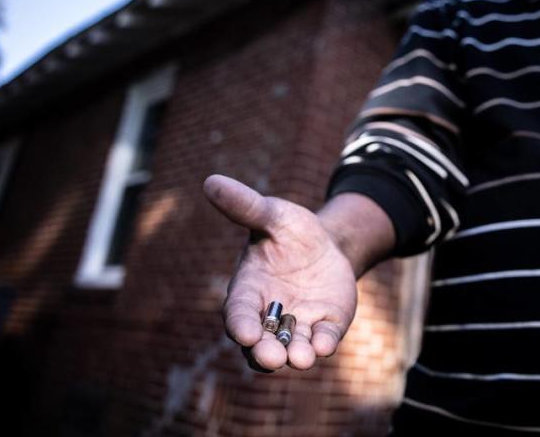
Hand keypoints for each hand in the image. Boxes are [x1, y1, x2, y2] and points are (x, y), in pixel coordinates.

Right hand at [203, 174, 357, 370]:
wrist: (327, 243)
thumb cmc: (289, 230)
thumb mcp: (272, 214)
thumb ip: (245, 206)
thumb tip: (211, 181)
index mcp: (249, 290)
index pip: (238, 313)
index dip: (240, 325)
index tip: (244, 334)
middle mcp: (269, 315)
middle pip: (260, 344)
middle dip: (265, 353)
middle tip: (273, 358)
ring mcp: (298, 324)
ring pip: (291, 349)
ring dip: (295, 356)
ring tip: (302, 358)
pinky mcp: (325, 326)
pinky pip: (322, 341)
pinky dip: (323, 345)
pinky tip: (325, 344)